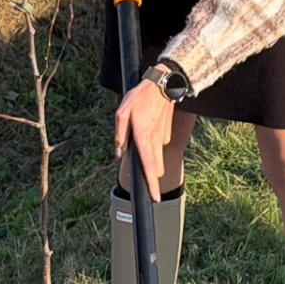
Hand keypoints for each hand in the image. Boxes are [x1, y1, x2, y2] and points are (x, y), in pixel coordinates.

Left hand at [114, 80, 174, 198]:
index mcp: (143, 137)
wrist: (163, 86)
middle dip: (151, 178)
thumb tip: (118, 153)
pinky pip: (157, 145)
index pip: (148, 165)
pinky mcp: (166, 134)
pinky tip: (147, 131)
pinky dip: (152, 145)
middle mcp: (155, 141)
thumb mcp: (122, 113)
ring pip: (156, 158)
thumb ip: (119, 134)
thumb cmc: (140, 98)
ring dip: (151, 161)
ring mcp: (162, 138)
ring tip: (145, 151)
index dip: (151, 183)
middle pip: (155, 168)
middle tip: (150, 188)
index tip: (155, 197)